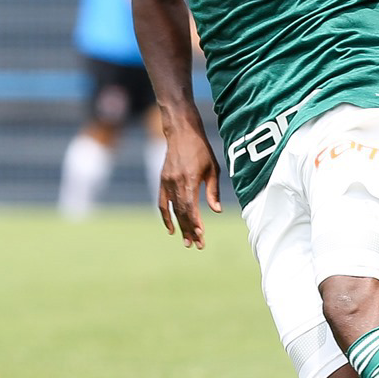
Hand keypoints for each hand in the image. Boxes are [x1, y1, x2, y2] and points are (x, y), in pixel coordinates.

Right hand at [158, 125, 221, 249]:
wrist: (181, 133)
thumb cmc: (201, 150)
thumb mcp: (212, 168)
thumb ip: (213, 191)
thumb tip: (216, 211)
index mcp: (189, 179)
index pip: (190, 207)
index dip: (195, 222)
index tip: (201, 234)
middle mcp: (176, 182)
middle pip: (182, 212)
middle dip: (189, 229)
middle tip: (197, 245)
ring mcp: (167, 182)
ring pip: (173, 210)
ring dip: (180, 227)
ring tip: (186, 241)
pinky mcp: (162, 181)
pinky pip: (162, 203)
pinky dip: (166, 217)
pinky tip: (172, 229)